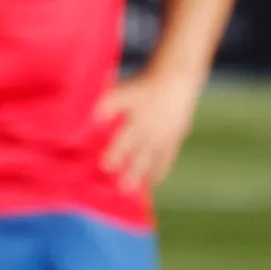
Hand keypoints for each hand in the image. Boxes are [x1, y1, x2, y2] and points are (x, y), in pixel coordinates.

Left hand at [96, 65, 201, 192]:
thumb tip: (93, 117)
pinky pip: (168, 157)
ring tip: (137, 191)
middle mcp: (154, 131)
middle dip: (132, 172)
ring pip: (156, 159)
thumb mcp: (123, 91)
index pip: (125, 141)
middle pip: (142, 155)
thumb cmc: (144, 85)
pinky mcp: (177, 138)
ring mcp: (167, 136)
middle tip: (123, 189)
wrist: (177, 79)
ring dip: (146, 175)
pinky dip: (161, 170)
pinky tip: (154, 182)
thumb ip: (107, 105)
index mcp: (139, 120)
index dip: (116, 154)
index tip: (105, 168)